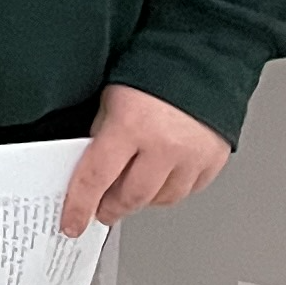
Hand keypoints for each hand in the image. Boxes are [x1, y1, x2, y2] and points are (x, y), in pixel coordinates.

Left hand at [59, 85, 231, 235]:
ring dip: (142, 199)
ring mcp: (193, 156)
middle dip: (111, 207)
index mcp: (131, 126)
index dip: (80, 205)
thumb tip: (92, 169)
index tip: (72, 223)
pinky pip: (186, 191)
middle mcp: (165, 146)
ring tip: (131, 188)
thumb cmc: (153, 72)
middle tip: (101, 209)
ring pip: (160, 199)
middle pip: (130, 196)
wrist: (202, 61)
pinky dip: (169, 190)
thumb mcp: (111, 100)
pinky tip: (159, 178)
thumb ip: (102, 135)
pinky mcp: (213, 161)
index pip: (96, 177)